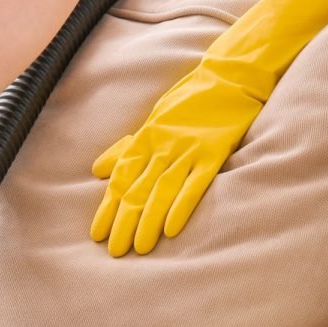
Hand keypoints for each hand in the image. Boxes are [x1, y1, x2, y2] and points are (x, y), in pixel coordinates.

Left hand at [90, 0, 327, 256]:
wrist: (231, 76)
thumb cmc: (191, 100)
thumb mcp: (154, 121)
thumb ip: (127, 148)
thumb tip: (98, 170)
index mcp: (146, 137)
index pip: (121, 178)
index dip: (108, 207)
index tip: (97, 233)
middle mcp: (162, 144)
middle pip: (137, 188)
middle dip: (124, 221)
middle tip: (114, 250)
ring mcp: (187, 148)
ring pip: (161, 190)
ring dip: (148, 221)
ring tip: (139, 248)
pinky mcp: (213, 151)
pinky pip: (194, 184)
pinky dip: (180, 206)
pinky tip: (170, 228)